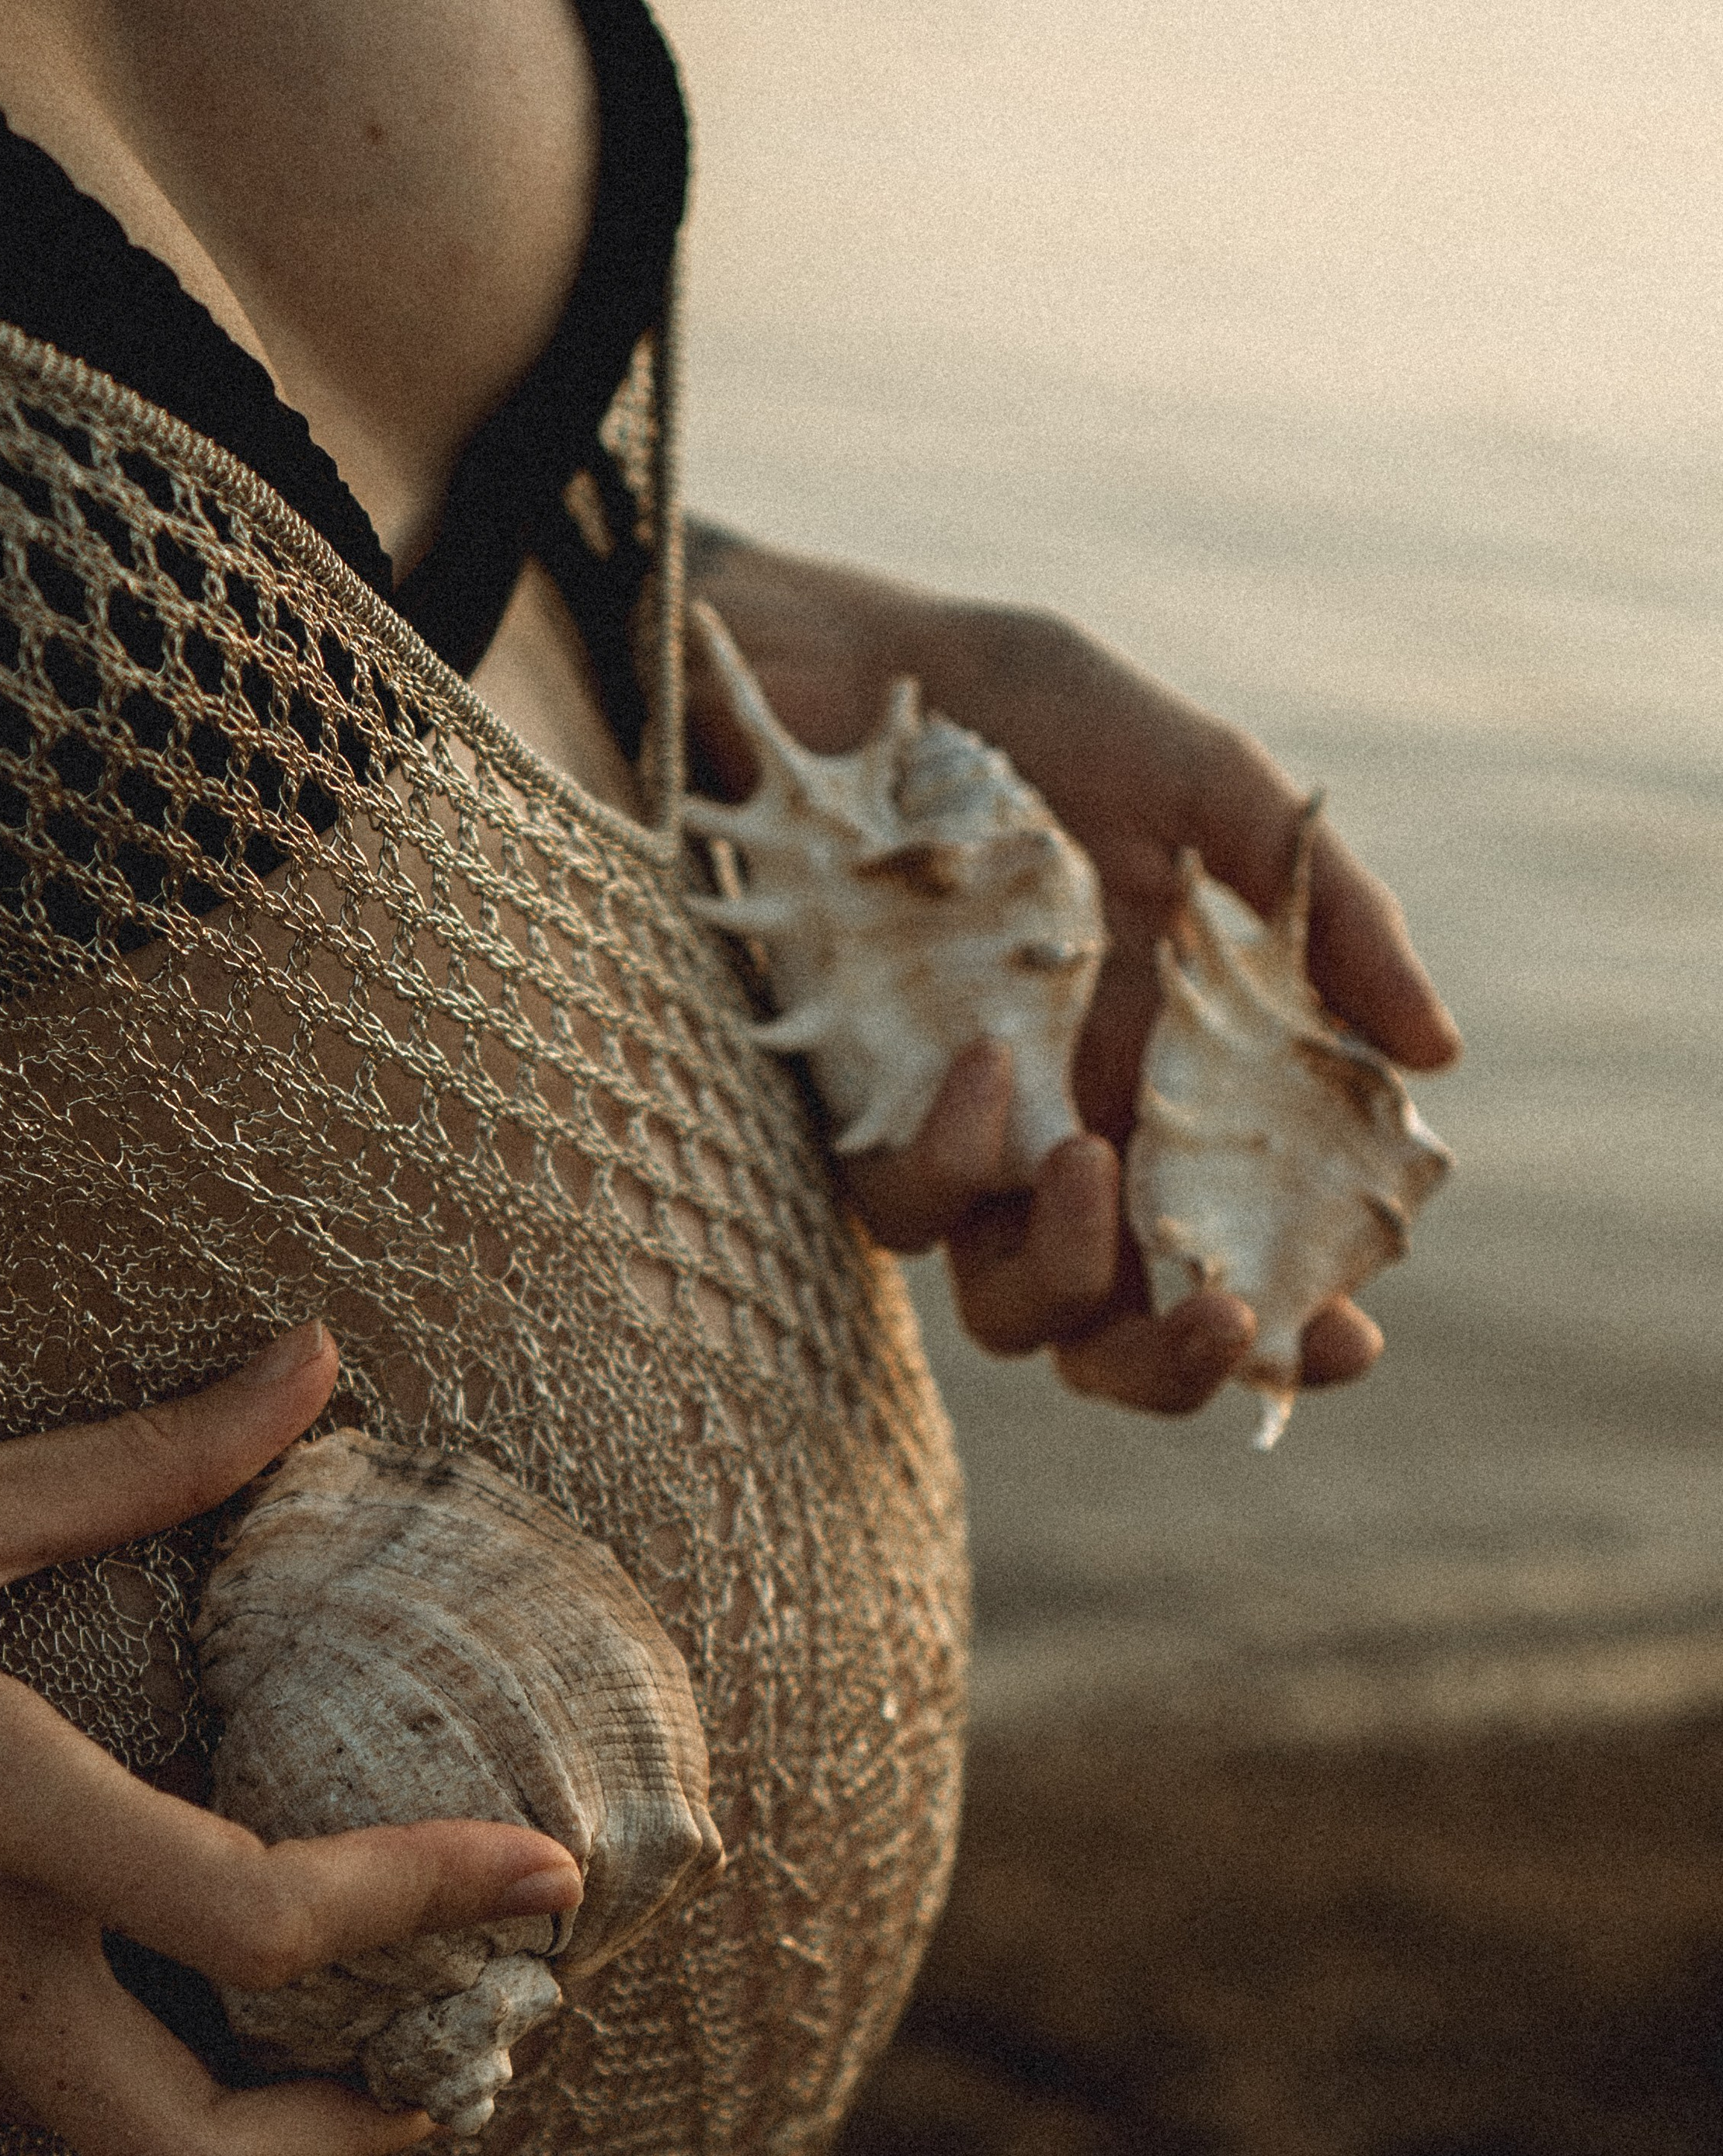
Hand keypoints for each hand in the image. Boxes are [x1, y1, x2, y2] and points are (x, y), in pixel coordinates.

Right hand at [0, 1322, 582, 2155]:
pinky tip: (129, 1981)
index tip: (543, 1880)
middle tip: (448, 2069)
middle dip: (346, 2145)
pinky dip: (92, 2067)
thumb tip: (315, 1360)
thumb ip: (146, 1460)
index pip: (255, 1914)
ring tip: (324, 2021)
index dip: (425, 1904)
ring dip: (223, 2102)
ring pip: (89, 2141)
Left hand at [687, 542, 1459, 1413]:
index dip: (1292, 1326)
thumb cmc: (1031, 720)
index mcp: (1173, 1092)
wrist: (842, 668)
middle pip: (1117, 1337)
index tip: (1349, 1336)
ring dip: (1069, 1273)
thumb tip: (1436, 1052)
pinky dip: (954, 1157)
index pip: (1238, 1253)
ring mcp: (960, 1143)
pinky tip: (985, 1061)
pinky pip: (905, 1207)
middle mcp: (1068, 1143)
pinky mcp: (855, 1117)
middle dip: (1174, 1365)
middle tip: (1221, 1314)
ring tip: (1088, 1161)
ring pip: (1010, 1311)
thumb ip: (1328, 918)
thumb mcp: (1207, 790)